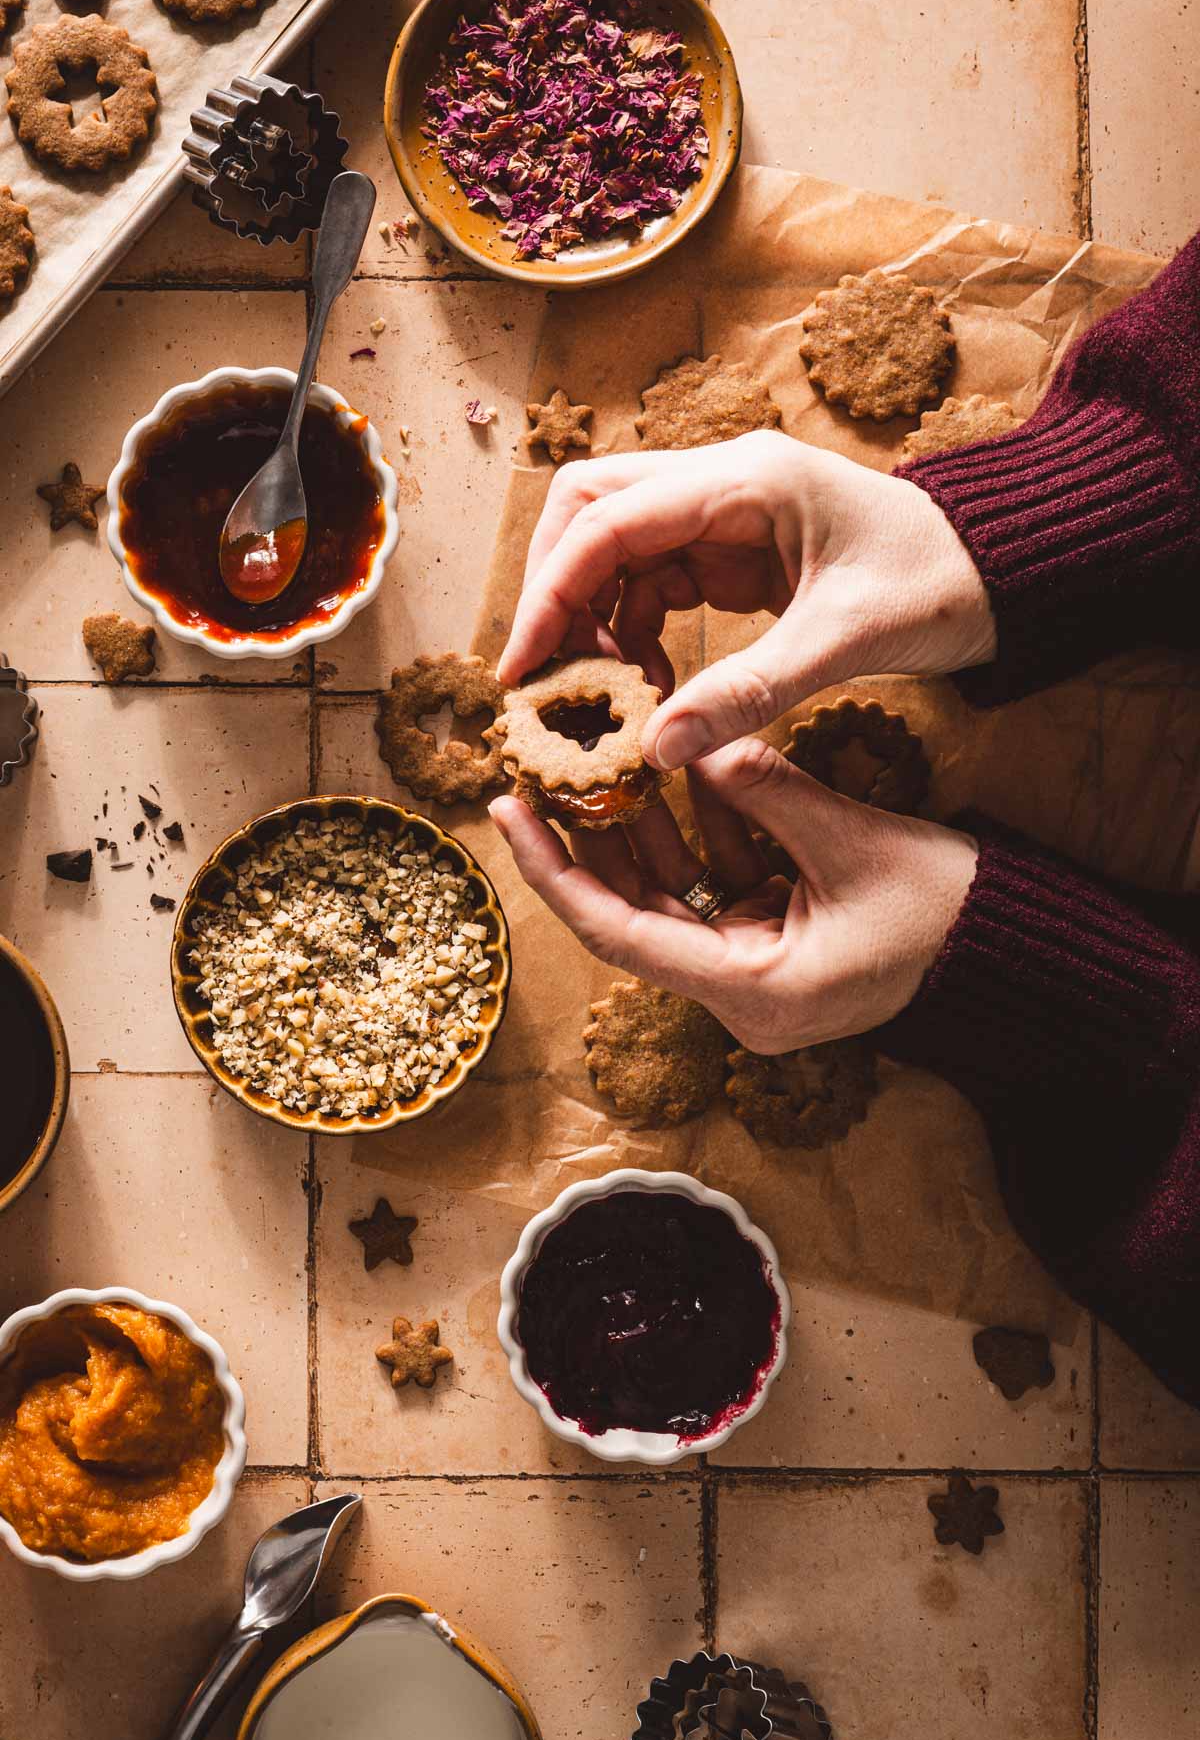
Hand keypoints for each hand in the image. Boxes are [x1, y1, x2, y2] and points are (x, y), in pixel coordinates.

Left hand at [489, 738, 977, 1053]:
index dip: (556, 871)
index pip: (619, 933)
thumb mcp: (851, 843)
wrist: (1011, 948)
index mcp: (750, 993)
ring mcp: (753, 973)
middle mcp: (738, 997)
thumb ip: (765, 791)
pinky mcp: (771, 945)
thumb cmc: (945, 912)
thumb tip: (692, 741)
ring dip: (637, 830)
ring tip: (590, 759)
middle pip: (632, 914)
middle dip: (587, 841)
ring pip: (668, 897)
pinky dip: (695, 833)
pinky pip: (712, 887)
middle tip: (537, 772)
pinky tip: (669, 773)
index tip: (509, 813)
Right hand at [498, 431, 993, 770]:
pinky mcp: (729, 553)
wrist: (997, 575)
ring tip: (594, 699)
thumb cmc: (937, 586)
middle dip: (553, 592)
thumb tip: (655, 751)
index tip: (522, 667)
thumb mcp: (843, 642)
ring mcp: (720, 515)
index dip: (550, 591)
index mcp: (744, 480)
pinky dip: (630, 633)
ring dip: (590, 620)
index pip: (607, 519)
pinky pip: (651, 584)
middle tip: (542, 677)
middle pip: (589, 514)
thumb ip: (748, 691)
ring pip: (612, 552)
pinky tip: (642, 690)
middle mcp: (719, 483)